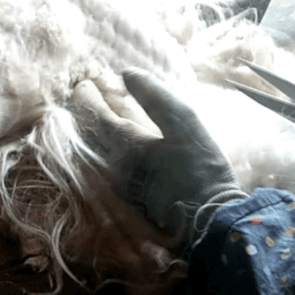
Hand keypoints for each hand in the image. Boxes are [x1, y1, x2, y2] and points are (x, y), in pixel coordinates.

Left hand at [70, 69, 246, 245]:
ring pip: (96, 150)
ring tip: (99, 115)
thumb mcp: (184, 124)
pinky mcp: (130, 197)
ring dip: (94, 130)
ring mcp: (120, 185)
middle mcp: (114, 167)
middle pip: (89, 134)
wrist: (209, 221)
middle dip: (85, 112)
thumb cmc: (201, 169)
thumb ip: (155, 96)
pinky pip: (108, 164)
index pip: (94, 116)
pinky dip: (105, 147)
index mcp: (124, 146)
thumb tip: (127, 73)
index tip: (86, 83)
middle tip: (87, 96)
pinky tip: (116, 143)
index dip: (87, 97)